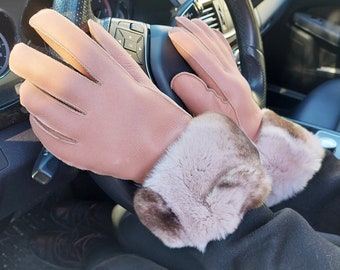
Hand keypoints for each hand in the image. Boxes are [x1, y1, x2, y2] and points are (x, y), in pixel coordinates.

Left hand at [9, 9, 190, 182]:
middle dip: (29, 62)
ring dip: (31, 95)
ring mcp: (94, 135)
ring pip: (47, 111)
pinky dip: (40, 127)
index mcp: (121, 86)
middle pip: (57, 79)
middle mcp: (105, 108)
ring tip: (30, 88)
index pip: (83, 49)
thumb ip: (117, 55)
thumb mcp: (144, 82)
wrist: (171, 156)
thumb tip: (93, 30)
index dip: (57, 29)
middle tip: (22, 56)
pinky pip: (53, 142)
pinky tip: (41, 118)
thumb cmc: (161, 119)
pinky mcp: (88, 157)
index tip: (42, 23)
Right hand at [169, 17, 261, 139]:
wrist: (256, 139)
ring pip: (220, 48)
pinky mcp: (238, 82)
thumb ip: (196, 96)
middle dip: (195, 31)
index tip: (173, 33)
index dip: (187, 43)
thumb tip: (180, 78)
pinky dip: (218, 42)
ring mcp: (237, 78)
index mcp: (226, 85)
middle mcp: (233, 77)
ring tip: (194, 23)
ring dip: (205, 33)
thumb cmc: (234, 133)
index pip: (202, 56)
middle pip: (212, 47)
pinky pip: (227, 54)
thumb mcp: (212, 118)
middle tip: (180, 21)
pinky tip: (213, 38)